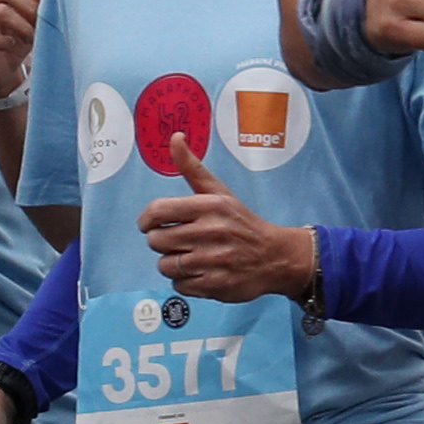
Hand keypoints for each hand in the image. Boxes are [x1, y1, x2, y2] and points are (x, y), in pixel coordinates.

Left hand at [141, 154, 318, 303]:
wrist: (277, 256)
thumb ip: (192, 168)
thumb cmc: (242, 223)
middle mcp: (211, 232)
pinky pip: (180, 286)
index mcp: (209, 206)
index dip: (147, 220)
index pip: (157, 211)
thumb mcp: (220, 193)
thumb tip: (175, 137)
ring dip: (174, 264)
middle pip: (157, 241)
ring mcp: (214, 261)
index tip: (152, 224)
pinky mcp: (216, 285)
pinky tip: (202, 273)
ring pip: (165, 266)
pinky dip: (186, 282)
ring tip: (192, 258)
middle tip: (180, 242)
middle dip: (164, 242)